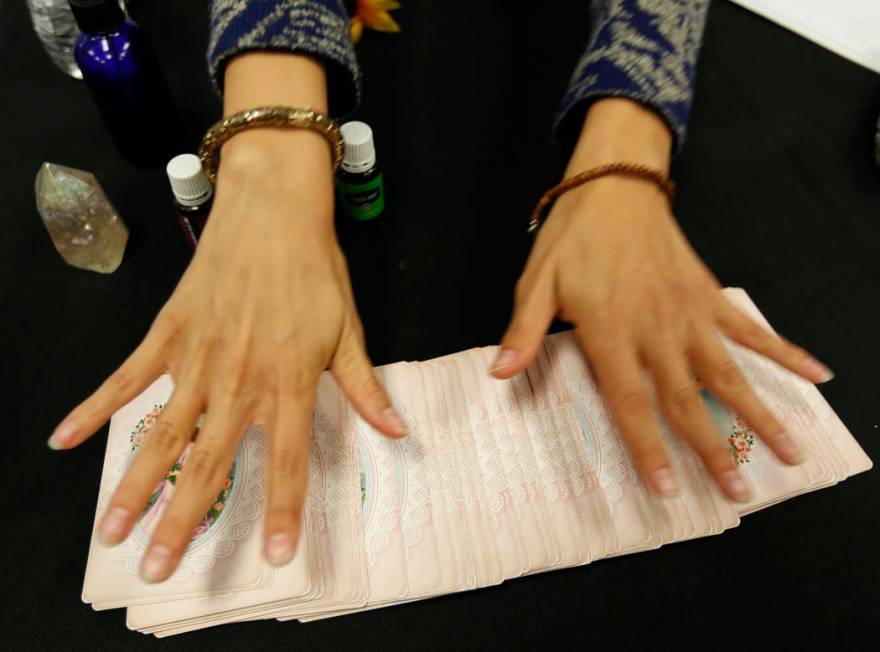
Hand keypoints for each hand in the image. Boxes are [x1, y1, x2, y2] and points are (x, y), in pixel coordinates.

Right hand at [48, 116, 405, 582]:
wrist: (273, 209)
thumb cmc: (315, 271)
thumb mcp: (349, 331)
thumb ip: (365, 388)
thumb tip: (398, 431)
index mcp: (289, 381)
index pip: (289, 461)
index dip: (285, 511)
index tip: (276, 556)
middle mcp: (240, 380)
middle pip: (210, 462)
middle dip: (185, 520)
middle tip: (158, 569)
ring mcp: (199, 358)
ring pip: (163, 433)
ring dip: (136, 485)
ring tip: (113, 531)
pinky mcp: (169, 334)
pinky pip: (127, 378)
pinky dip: (95, 408)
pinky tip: (66, 439)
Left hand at [492, 99, 831, 501]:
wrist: (615, 185)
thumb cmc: (571, 239)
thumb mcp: (536, 283)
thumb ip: (523, 331)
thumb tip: (499, 374)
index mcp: (611, 332)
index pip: (632, 402)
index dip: (649, 448)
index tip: (667, 487)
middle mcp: (656, 329)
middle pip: (687, 400)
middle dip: (712, 448)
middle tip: (738, 493)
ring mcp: (689, 313)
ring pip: (728, 372)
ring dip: (759, 413)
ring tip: (789, 452)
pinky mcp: (709, 295)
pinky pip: (750, 328)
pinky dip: (784, 351)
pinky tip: (816, 375)